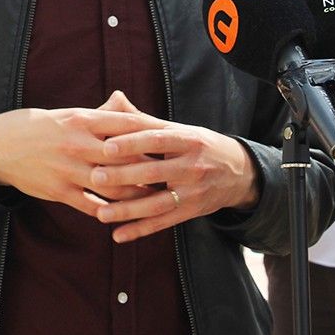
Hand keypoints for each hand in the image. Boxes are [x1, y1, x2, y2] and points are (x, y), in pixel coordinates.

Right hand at [0, 102, 157, 216]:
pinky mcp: (59, 192)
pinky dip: (111, 211)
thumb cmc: (39, 127)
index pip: (126, 126)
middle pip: (125, 157)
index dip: (151, 134)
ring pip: (113, 186)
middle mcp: (78, 144)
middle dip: (150, 167)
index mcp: (82, 120)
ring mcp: (69, 170)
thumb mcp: (69, 114)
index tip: (171, 141)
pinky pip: (92, 206)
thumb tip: (125, 103)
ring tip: (155, 197)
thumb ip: (99, 114)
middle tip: (172, 173)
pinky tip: (125, 214)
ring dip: (136, 193)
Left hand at [88, 105, 258, 243]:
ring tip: (100, 214)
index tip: (106, 146)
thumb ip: (146, 120)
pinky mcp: (191, 212)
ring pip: (157, 203)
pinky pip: (163, 223)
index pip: (157, 139)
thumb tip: (115, 99)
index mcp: (188, 140)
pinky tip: (118, 236)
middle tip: (95, 177)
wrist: (239, 172)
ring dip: (127, 210)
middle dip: (124, 176)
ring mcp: (193, 192)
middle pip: (155, 172)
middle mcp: (193, 166)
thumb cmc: (198, 146)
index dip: (132, 143)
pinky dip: (140, 230)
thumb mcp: (180, 129)